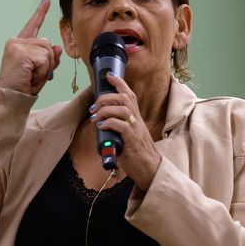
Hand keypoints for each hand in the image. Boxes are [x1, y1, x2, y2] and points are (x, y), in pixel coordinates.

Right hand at [0, 0, 61, 95]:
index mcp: (19, 45)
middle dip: (48, 62)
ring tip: (30, 76)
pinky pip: (44, 59)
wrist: (9, 99)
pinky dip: (41, 71)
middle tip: (33, 75)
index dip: (40, 12)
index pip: (32, 25)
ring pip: (47, 52)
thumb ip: (49, 58)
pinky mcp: (19, 52)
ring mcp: (16, 45)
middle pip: (48, 44)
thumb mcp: (41, 71)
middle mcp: (15, 41)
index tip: (47, 0)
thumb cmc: (23, 87)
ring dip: (45, 68)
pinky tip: (29, 76)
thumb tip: (56, 47)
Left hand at [89, 74, 161, 189]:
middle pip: (124, 98)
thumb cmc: (137, 153)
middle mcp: (137, 120)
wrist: (149, 169)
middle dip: (106, 97)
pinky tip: (101, 127)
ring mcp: (136, 130)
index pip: (129, 94)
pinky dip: (109, 123)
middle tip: (94, 106)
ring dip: (106, 110)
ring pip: (123, 109)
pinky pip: (121, 126)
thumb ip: (117, 126)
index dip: (119, 83)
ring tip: (95, 117)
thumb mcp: (127, 135)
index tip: (108, 76)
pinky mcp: (133, 141)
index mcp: (135, 117)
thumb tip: (99, 123)